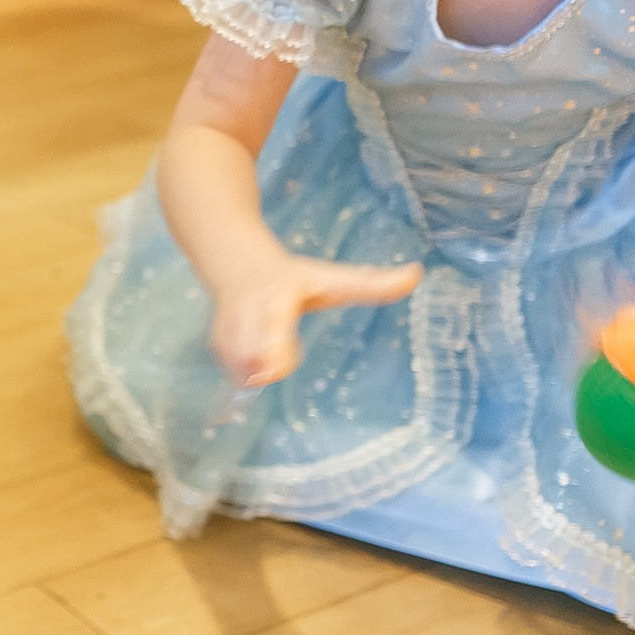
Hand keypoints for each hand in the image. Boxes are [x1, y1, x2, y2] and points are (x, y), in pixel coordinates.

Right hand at [208, 255, 421, 387]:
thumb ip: (372, 282)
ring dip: (251, 372)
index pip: (275, 323)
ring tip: (265, 365)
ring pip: (236, 364)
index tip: (273, 369)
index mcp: (279, 295)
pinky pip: (229, 369)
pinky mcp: (217, 340)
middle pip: (249, 353)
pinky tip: (251, 365)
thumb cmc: (291, 276)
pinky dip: (241, 373)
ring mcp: (228, 325)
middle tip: (273, 367)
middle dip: (261, 366)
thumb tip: (418, 274)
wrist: (234, 260)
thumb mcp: (330, 275)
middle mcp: (249, 310)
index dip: (274, 351)